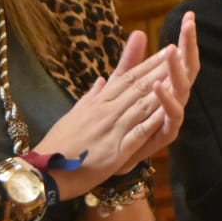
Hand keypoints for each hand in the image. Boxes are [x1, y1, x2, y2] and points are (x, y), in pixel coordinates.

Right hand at [33, 30, 180, 194]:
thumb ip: (92, 97)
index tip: (164, 50)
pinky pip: (137, 133)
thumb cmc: (57, 145)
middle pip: (137, 86)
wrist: (42, 170)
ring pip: (141, 104)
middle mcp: (106, 111)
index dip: (147, 63)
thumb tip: (102, 81)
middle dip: (160, 68)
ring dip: (162, 88)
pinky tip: (167, 112)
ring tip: (179, 72)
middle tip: (179, 51)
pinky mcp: (114, 151)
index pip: (127, 78)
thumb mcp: (75, 114)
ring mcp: (110, 129)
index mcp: (98, 103)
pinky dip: (153, 121)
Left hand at [114, 13, 199, 174]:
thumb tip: (139, 33)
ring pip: (181, 92)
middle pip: (187, 71)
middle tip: (189, 25)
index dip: (185, 38)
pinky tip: (158, 86)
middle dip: (189, 47)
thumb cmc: (112, 125)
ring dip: (177, 71)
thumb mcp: (120, 86)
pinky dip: (167, 102)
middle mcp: (170, 102)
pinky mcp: (162, 137)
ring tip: (171, 51)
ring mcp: (168, 119)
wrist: (99, 159)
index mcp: (164, 88)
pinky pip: (171, 120)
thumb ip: (131, 62)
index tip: (189, 15)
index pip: (178, 59)